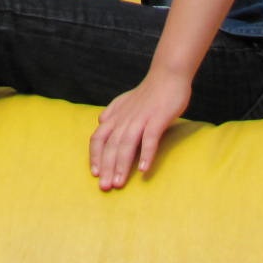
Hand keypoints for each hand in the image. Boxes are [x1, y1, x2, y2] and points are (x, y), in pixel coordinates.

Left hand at [88, 69, 190, 190]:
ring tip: (119, 183)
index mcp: (116, 116)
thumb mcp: (125, 100)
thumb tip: (100, 122)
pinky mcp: (157, 118)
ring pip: (127, 144)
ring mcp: (141, 118)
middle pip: (111, 145)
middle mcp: (125, 118)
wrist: (168, 74)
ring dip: (122, 165)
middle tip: (105, 188)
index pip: (99, 138)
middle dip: (107, 167)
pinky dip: (146, 154)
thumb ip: (112, 111)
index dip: (95, 156)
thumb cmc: (148, 91)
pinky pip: (150, 139)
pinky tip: (144, 169)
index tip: (95, 173)